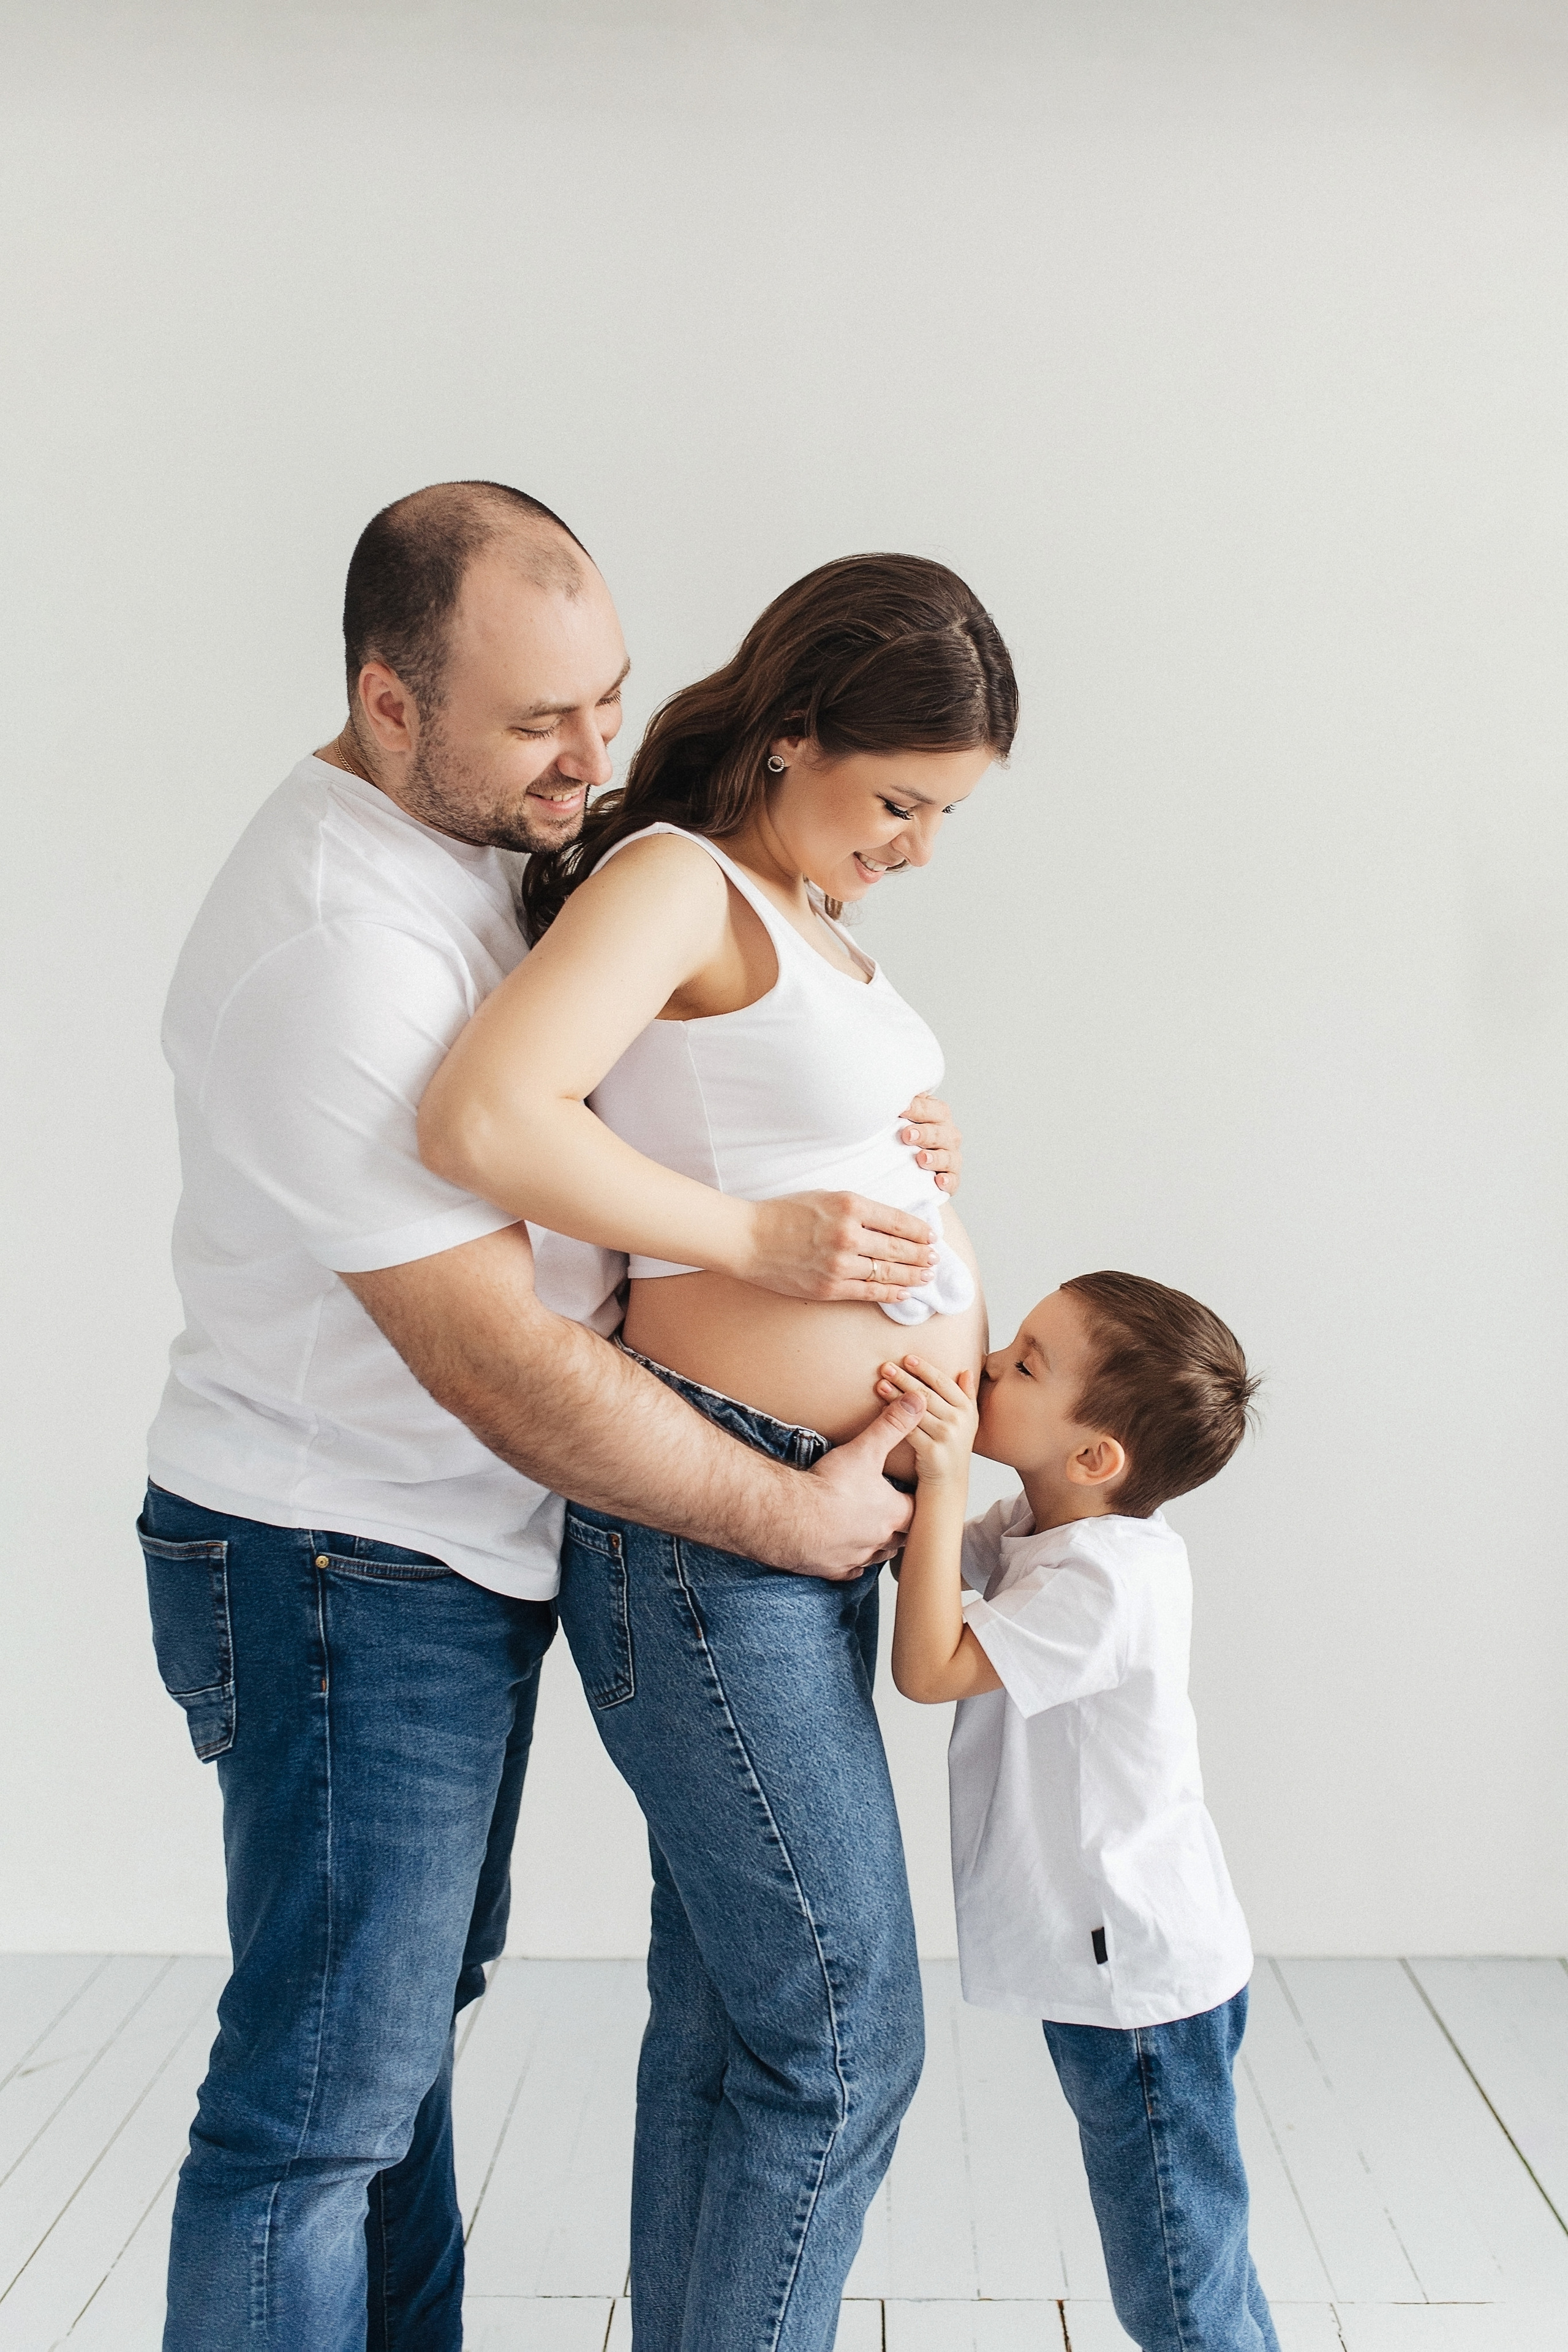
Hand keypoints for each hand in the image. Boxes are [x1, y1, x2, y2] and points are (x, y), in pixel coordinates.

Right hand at [741, 1192, 939, 1302]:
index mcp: (850, 1205)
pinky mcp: (829, 1287)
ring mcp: (840, 1264)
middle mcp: (849, 1234)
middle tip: (935, 1258)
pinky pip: (869, 1293)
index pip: (899, 1220)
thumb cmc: (784, 1213)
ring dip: (912, 1275)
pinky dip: (890, 1293)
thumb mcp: (826, 1196)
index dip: (920, 1231)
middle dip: (922, 1255)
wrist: (748, 1238)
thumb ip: (859, 1209)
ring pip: (888, 1272)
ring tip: (926, 1276)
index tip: (931, 1236)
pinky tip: (903, 1292)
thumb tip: (891, 1223)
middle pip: (898, 1248)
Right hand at [787, 1390, 922, 1577]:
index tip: (913, 1493)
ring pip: (879, 1556)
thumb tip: (917, 1401)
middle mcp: (879, 1540)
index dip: (916, 1500)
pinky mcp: (833, 1569)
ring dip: (879, 1545)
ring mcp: (856, 1557)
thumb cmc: (828, 1487)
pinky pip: (851, 1571)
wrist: (789, 1518)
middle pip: (903, 1537)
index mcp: (892, 1513)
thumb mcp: (864, 1450)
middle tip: (899, 1515)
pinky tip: (846, 1553)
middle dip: (902, 1526)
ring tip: (875, 1532)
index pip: (918, 1509)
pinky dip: (852, 1563)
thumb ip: (891, 1425)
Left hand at [874, 1357, 977, 1489]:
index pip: (943, 1382)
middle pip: (927, 1393)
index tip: (907, 1358)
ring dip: (895, 1395)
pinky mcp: (931, 1450)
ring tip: (880, 1384)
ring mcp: (946, 1436)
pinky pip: (908, 1429)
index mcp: (967, 1409)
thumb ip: (967, 1394)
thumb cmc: (953, 1446)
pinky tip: (882, 1407)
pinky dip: (894, 1416)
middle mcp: (959, 1421)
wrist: (949, 1482)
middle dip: (905, 1378)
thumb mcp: (967, 1420)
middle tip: (886, 1367)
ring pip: (915, 1410)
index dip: (925, 1369)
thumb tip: (965, 1370)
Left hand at [900, 1092, 962, 1196]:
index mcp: (938, 1115)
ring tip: (922, 1158)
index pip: (933, 1110)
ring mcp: (951, 1157)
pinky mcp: (951, 1179)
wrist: (911, 1160)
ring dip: (936, 1158)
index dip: (917, 1109)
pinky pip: (953, 1181)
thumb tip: (889, 1089)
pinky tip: (939, 1181)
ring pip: (948, 1157)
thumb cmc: (906, 1132)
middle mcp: (948, 1135)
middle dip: (924, 1134)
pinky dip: (948, 1181)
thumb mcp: (903, 1115)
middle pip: (940, 1133)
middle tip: (907, 1135)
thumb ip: (903, 1103)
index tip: (901, 1110)